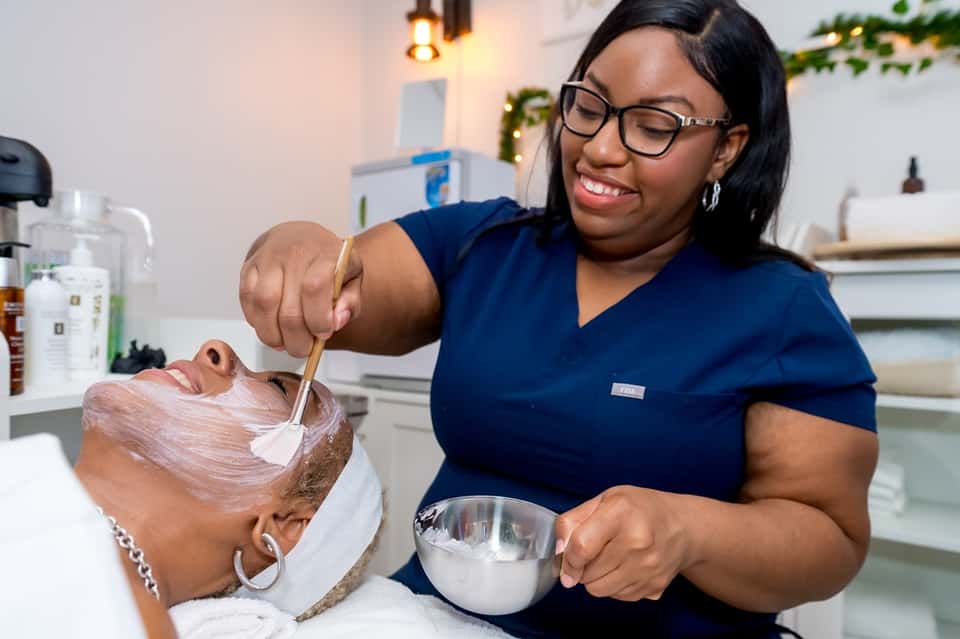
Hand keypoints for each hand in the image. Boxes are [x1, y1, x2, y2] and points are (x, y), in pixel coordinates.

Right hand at [239, 222, 362, 356]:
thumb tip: (336, 322)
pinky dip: (256, 322)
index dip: (318, 319)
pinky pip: (247, 301)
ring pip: (263, 305)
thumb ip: (350, 302)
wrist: (300, 237)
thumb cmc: (328, 262)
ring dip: (273, 334)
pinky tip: (270, 328)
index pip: (315, 288)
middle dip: (296, 339)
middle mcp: (294, 253)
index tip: (323, 334)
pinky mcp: (249, 267)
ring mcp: (268, 259)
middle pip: (288, 307)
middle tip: (303, 349)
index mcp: (325, 254)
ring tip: (284, 343)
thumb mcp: (352, 277)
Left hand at [555, 486, 692, 601]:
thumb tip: (559, 551)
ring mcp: (648, 568)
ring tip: (608, 559)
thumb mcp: (604, 499)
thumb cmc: (640, 509)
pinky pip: (617, 597)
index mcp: (622, 513)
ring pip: (600, 590)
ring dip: (596, 578)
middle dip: (582, 567)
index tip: (566, 561)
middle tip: (594, 551)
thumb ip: (574, 521)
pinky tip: (624, 567)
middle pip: (589, 573)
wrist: (683, 527)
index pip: (582, 546)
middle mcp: (638, 542)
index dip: (568, 558)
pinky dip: (614, 585)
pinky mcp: (654, 587)